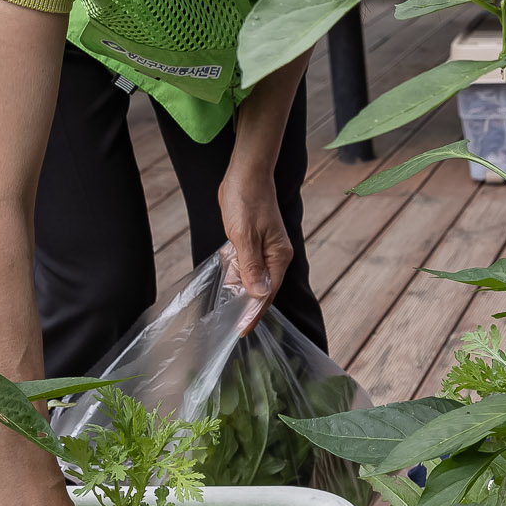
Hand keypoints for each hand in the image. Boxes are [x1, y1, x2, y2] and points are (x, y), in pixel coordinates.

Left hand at [217, 166, 292, 337]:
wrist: (246, 173)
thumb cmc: (246, 200)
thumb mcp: (244, 236)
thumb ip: (251, 266)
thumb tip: (259, 295)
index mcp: (278, 256)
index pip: (267, 293)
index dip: (253, 313)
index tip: (241, 331)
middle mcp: (275, 255)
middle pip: (262, 289)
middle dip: (248, 308)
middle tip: (232, 329)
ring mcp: (265, 249)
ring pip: (253, 278)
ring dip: (241, 293)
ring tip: (227, 315)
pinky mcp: (254, 242)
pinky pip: (246, 266)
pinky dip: (237, 277)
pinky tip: (227, 286)